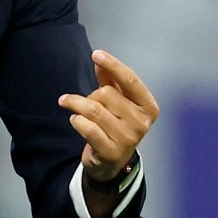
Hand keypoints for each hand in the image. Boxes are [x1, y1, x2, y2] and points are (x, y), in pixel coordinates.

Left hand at [59, 50, 158, 184]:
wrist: (112, 163)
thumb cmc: (116, 126)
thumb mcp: (117, 102)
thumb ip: (110, 81)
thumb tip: (99, 60)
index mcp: (148, 107)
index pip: (130, 80)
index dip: (113, 65)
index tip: (96, 54)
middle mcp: (141, 123)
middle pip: (107, 95)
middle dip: (90, 95)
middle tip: (85, 102)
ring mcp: (127, 139)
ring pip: (94, 110)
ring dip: (76, 105)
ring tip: (69, 105)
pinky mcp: (110, 152)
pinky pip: (87, 128)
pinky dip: (76, 120)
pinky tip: (74, 119)